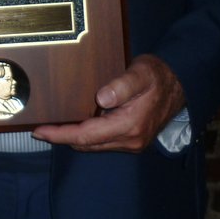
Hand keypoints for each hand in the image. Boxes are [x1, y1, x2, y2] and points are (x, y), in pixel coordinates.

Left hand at [32, 54, 185, 152]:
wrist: (180, 83)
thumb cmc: (158, 75)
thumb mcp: (141, 73)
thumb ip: (122, 86)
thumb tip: (102, 98)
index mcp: (129, 126)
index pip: (86, 136)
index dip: (61, 135)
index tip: (39, 131)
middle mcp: (130, 140)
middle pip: (87, 144)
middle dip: (62, 137)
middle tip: (39, 128)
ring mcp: (132, 142)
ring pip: (94, 145)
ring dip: (73, 137)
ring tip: (52, 127)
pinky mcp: (132, 139)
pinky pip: (102, 141)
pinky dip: (86, 135)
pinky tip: (75, 124)